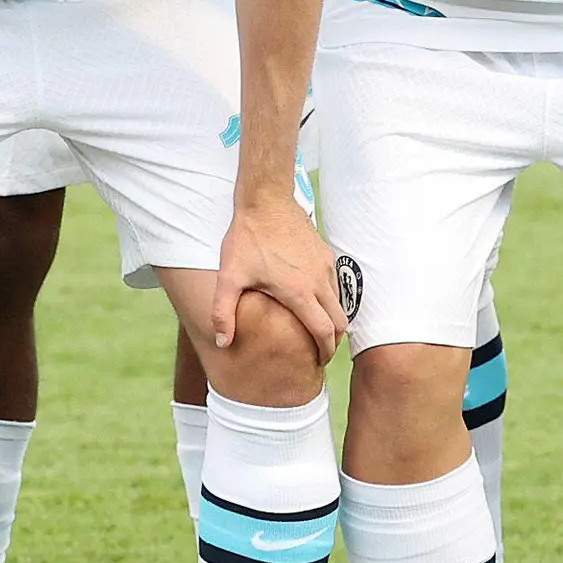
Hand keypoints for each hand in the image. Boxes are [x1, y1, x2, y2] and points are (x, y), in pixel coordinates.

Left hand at [210, 188, 344, 364]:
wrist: (265, 199)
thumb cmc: (247, 238)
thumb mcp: (228, 277)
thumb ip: (223, 313)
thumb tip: (222, 342)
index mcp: (299, 292)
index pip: (324, 331)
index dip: (324, 352)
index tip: (318, 363)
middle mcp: (318, 281)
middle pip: (340, 322)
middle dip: (333, 341)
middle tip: (320, 352)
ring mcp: (325, 266)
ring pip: (340, 303)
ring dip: (333, 320)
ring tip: (317, 329)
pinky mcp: (325, 253)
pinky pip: (335, 284)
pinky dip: (331, 300)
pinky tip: (313, 300)